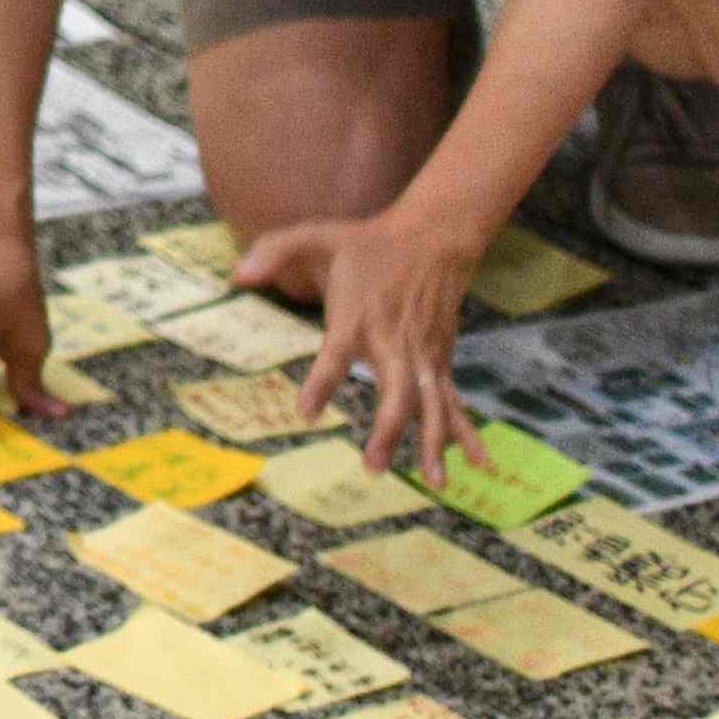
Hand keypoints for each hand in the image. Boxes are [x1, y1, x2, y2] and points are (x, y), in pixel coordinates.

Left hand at [241, 189, 489, 476]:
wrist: (433, 238)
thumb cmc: (367, 244)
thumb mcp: (316, 235)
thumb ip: (273, 252)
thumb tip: (236, 276)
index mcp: (357, 316)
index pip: (336, 353)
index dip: (322, 382)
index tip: (307, 412)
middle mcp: (394, 341)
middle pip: (395, 391)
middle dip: (388, 431)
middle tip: (372, 466)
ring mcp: (423, 355)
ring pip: (431, 405)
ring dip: (433, 443)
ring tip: (434, 483)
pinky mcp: (440, 361)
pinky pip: (454, 402)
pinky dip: (468, 433)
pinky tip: (482, 465)